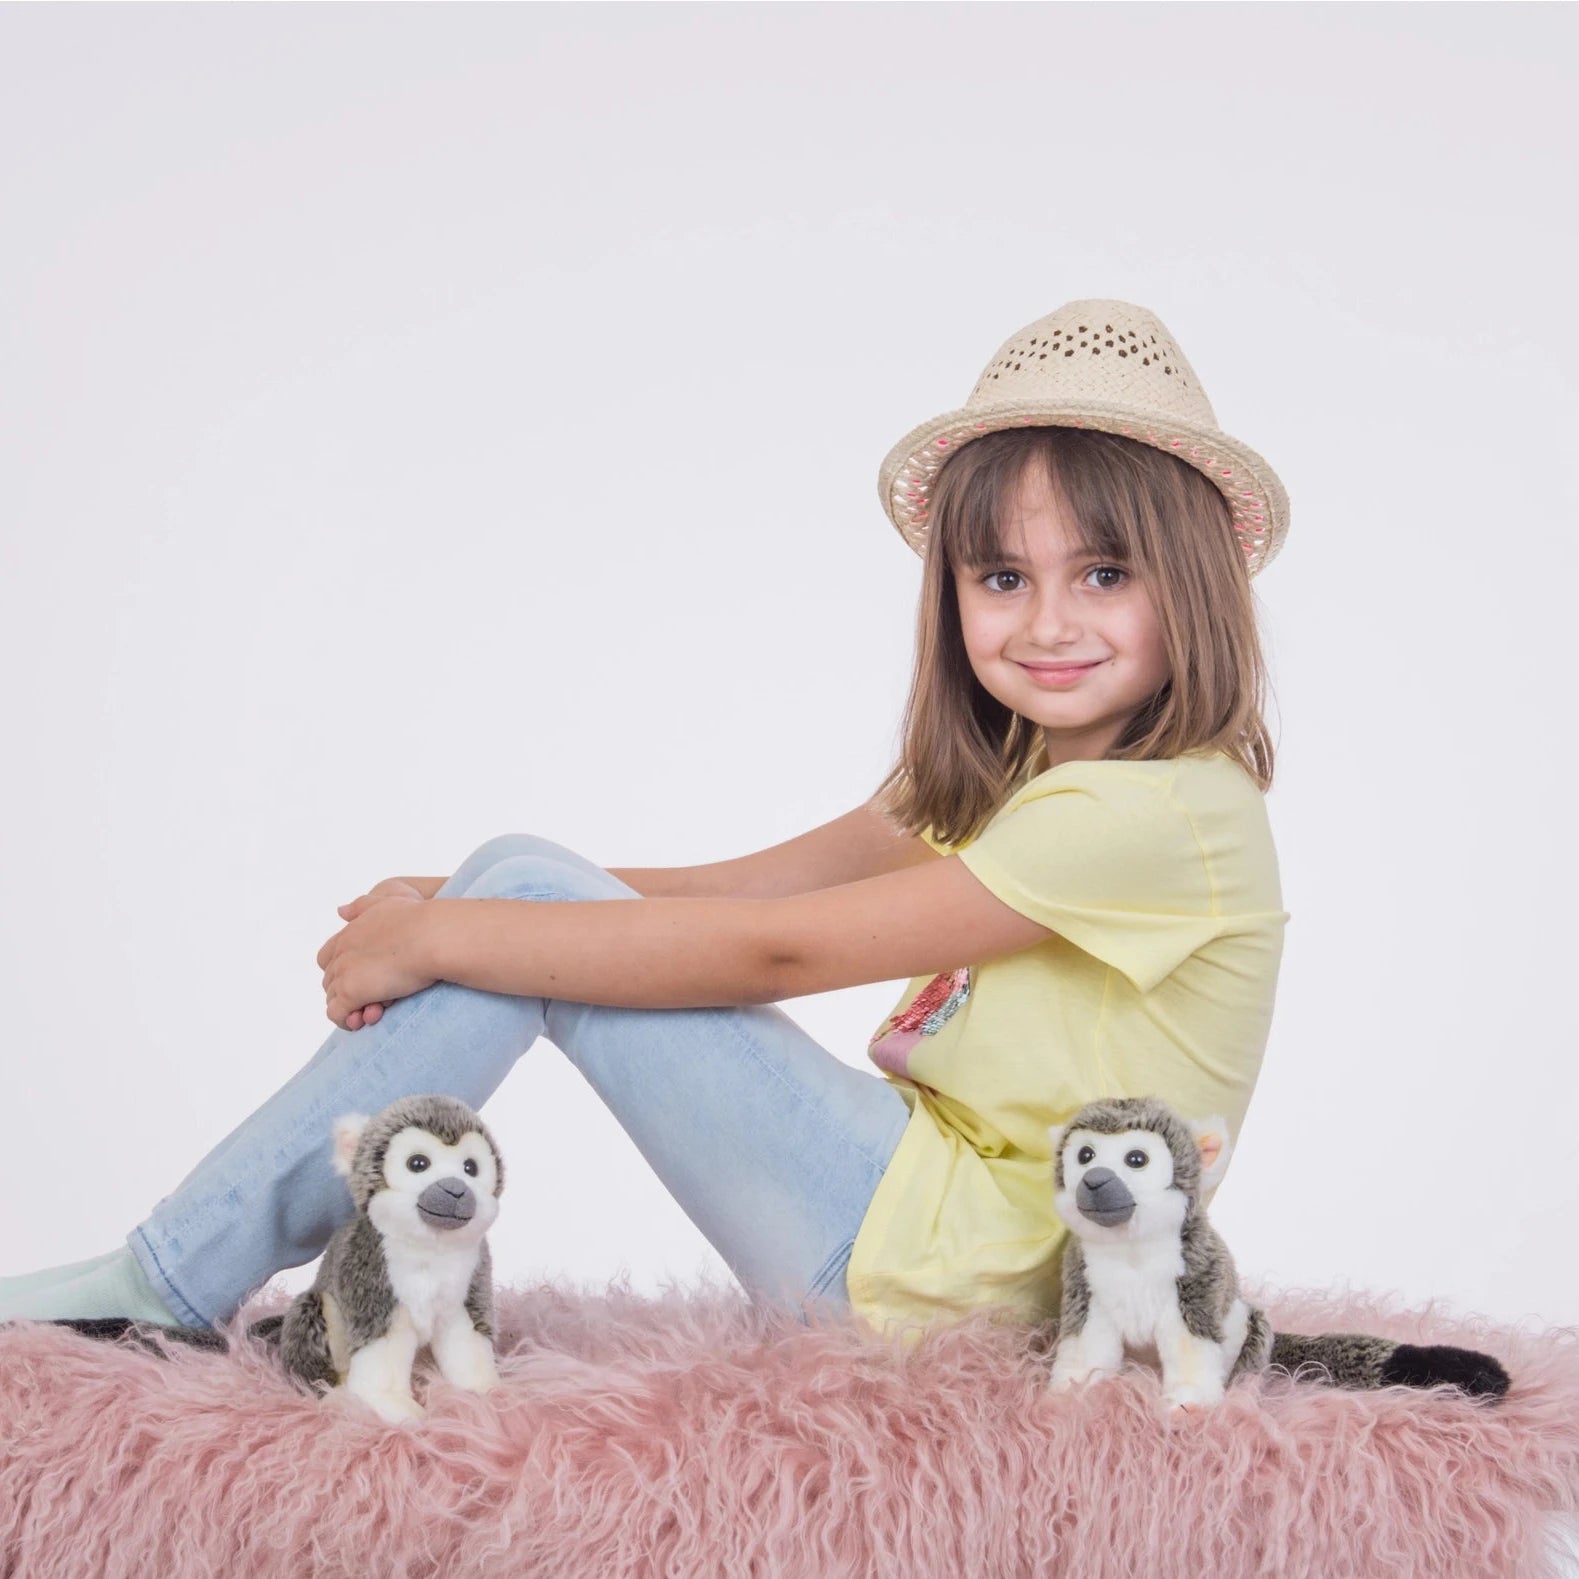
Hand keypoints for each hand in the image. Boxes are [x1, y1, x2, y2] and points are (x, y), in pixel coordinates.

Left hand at [317, 893, 437, 1030]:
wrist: (432, 935)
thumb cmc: (420, 919)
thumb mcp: (387, 903)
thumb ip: (362, 906)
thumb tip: (340, 910)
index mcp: (350, 932)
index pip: (328, 957)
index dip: (343, 971)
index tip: (365, 978)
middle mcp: (342, 951)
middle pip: (331, 980)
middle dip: (349, 992)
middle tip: (374, 1000)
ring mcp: (344, 972)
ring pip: (333, 998)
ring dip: (352, 1008)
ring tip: (375, 1012)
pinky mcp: (351, 991)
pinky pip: (337, 1014)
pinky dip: (347, 1021)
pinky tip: (366, 1020)